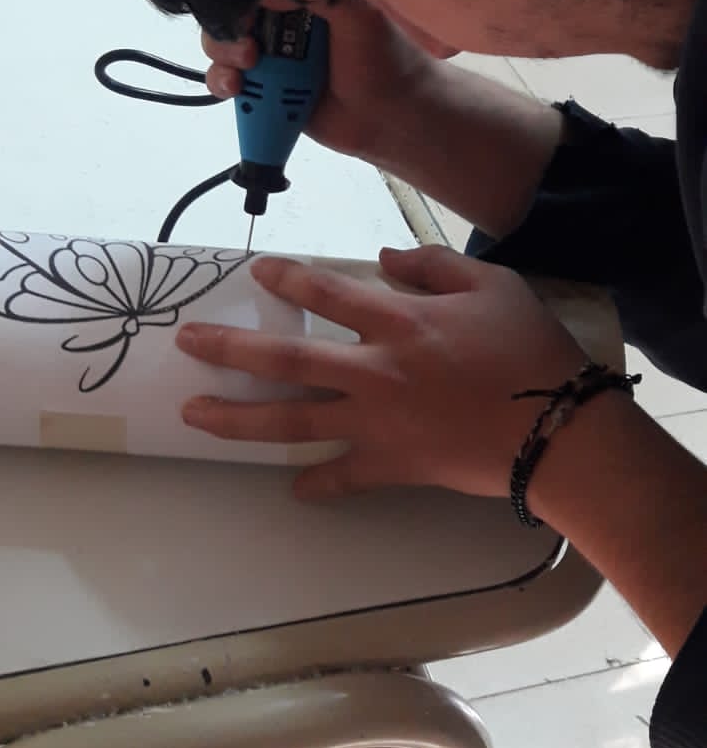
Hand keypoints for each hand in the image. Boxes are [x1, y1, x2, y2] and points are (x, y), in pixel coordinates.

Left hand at [176, 246, 587, 500]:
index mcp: (397, 321)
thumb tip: (384, 259)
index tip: (256, 272)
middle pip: (285, 359)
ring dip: (237, 419)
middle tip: (187, 343)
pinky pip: (342, 477)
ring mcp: (377, 423)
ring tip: (194, 416)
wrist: (559, 432)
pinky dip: (316, 484)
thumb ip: (433, 265)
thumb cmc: (530, 350)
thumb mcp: (492, 285)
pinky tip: (293, 488)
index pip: (324, 291)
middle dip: (229, 349)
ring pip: (292, 422)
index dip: (286, 278)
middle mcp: (373, 371)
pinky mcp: (393, 465)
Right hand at [201, 0, 437, 160]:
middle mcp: (285, 19)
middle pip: (232, 10)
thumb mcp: (358, 12)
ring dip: (223, 56)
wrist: (393, 120)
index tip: (243, 9)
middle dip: (228, 27)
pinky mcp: (265, 87)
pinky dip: (223, 82)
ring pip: (223, 45)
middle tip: (248, 50)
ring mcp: (273, 54)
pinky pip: (228, 80)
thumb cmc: (387, 59)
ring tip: (245, 72)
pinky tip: (237, 89)